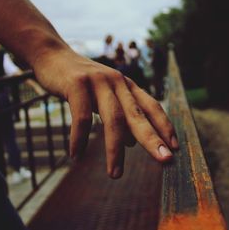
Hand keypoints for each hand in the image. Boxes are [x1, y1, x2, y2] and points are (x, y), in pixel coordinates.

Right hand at [32, 48, 178, 178]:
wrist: (53, 56)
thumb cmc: (82, 82)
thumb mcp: (106, 98)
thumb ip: (121, 116)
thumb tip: (133, 143)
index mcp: (127, 86)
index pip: (152, 107)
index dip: (165, 126)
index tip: (175, 148)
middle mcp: (117, 82)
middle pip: (138, 115)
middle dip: (153, 139)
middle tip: (165, 160)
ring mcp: (98, 81)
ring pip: (113, 119)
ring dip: (115, 150)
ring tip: (115, 174)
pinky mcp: (77, 83)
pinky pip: (81, 116)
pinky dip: (79, 139)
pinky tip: (76, 156)